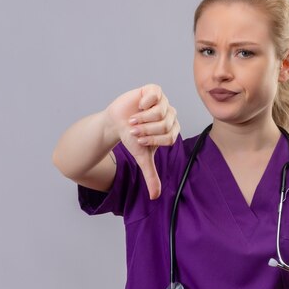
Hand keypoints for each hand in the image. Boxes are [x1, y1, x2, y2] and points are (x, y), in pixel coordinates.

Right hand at [106, 84, 179, 199]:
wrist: (116, 122)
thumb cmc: (131, 138)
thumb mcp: (142, 158)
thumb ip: (151, 175)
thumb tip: (155, 197)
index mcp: (172, 129)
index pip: (170, 137)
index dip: (153, 140)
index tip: (140, 140)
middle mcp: (171, 114)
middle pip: (164, 124)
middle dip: (146, 130)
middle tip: (134, 130)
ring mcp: (163, 101)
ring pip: (160, 111)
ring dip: (142, 118)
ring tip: (133, 120)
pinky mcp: (153, 91)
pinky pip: (156, 94)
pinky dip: (145, 102)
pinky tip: (139, 105)